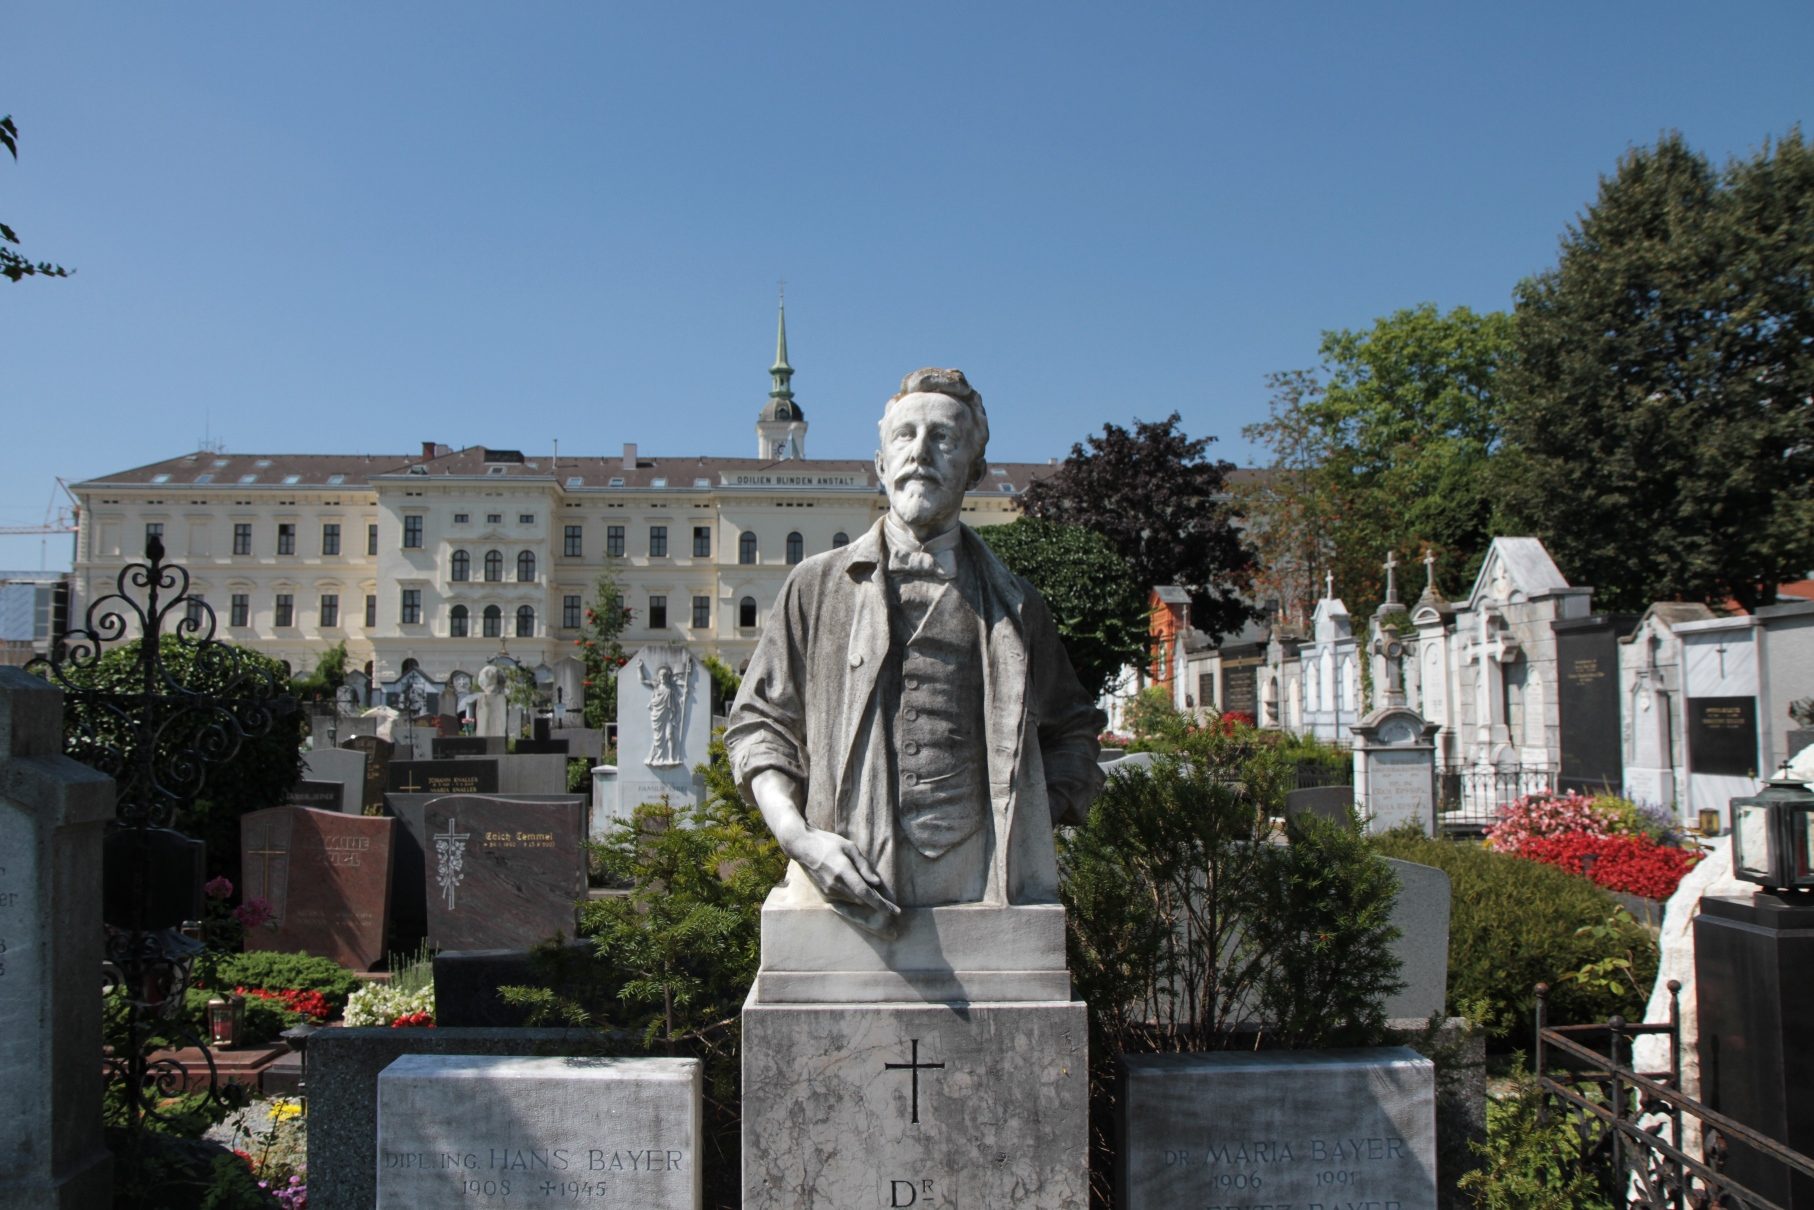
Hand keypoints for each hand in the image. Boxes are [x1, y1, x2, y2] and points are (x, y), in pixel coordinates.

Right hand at [785, 826, 899, 919]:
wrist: (802, 847)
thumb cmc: (828, 843)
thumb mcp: (849, 847)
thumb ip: (864, 866)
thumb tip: (876, 883)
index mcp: (843, 872)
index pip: (866, 893)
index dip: (881, 904)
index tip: (895, 912)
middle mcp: (835, 885)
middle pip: (862, 899)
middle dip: (876, 902)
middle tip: (891, 905)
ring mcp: (828, 892)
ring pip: (854, 900)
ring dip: (864, 899)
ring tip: (873, 894)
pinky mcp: (824, 895)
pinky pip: (844, 900)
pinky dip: (853, 897)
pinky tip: (857, 892)